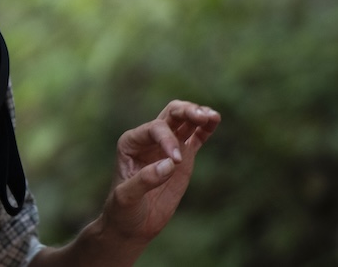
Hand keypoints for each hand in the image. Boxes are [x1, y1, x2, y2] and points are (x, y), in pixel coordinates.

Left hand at [101, 100, 220, 243]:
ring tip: (212, 116)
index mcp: (130, 143)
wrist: (131, 225)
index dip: (168, 139)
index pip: (154, 129)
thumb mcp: (127, 198)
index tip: (177, 161)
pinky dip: (205, 128)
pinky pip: (195, 137)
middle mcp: (148, 140)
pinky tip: (214, 120)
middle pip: (170, 114)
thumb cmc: (123, 210)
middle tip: (201, 116)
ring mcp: (167, 147)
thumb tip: (170, 164)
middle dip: (185, 111)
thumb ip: (145, 180)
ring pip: (184, 121)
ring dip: (198, 115)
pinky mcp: (182, 158)